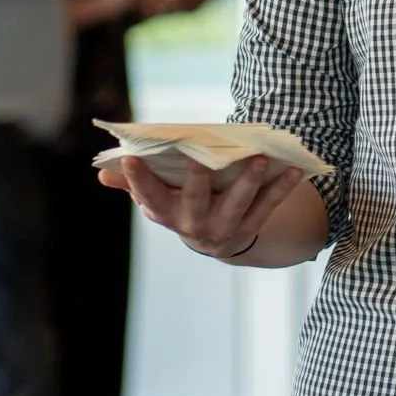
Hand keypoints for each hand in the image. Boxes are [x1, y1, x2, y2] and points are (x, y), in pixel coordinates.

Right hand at [102, 152, 309, 258]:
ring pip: (237, 205)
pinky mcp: (251, 226)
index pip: (148, 196)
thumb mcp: (158, 196)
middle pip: (194, 200)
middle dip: (198, 180)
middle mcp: (193, 223)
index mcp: (166, 212)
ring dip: (249, 182)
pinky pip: (269, 206)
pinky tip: (293, 169)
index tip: (130, 158)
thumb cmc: (181, 202)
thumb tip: (102, 173)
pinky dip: (282, 188)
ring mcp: (224, 227)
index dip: (137, 180)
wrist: (217, 238)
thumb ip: (133, 183)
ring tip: (259, 160)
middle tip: (200, 158)